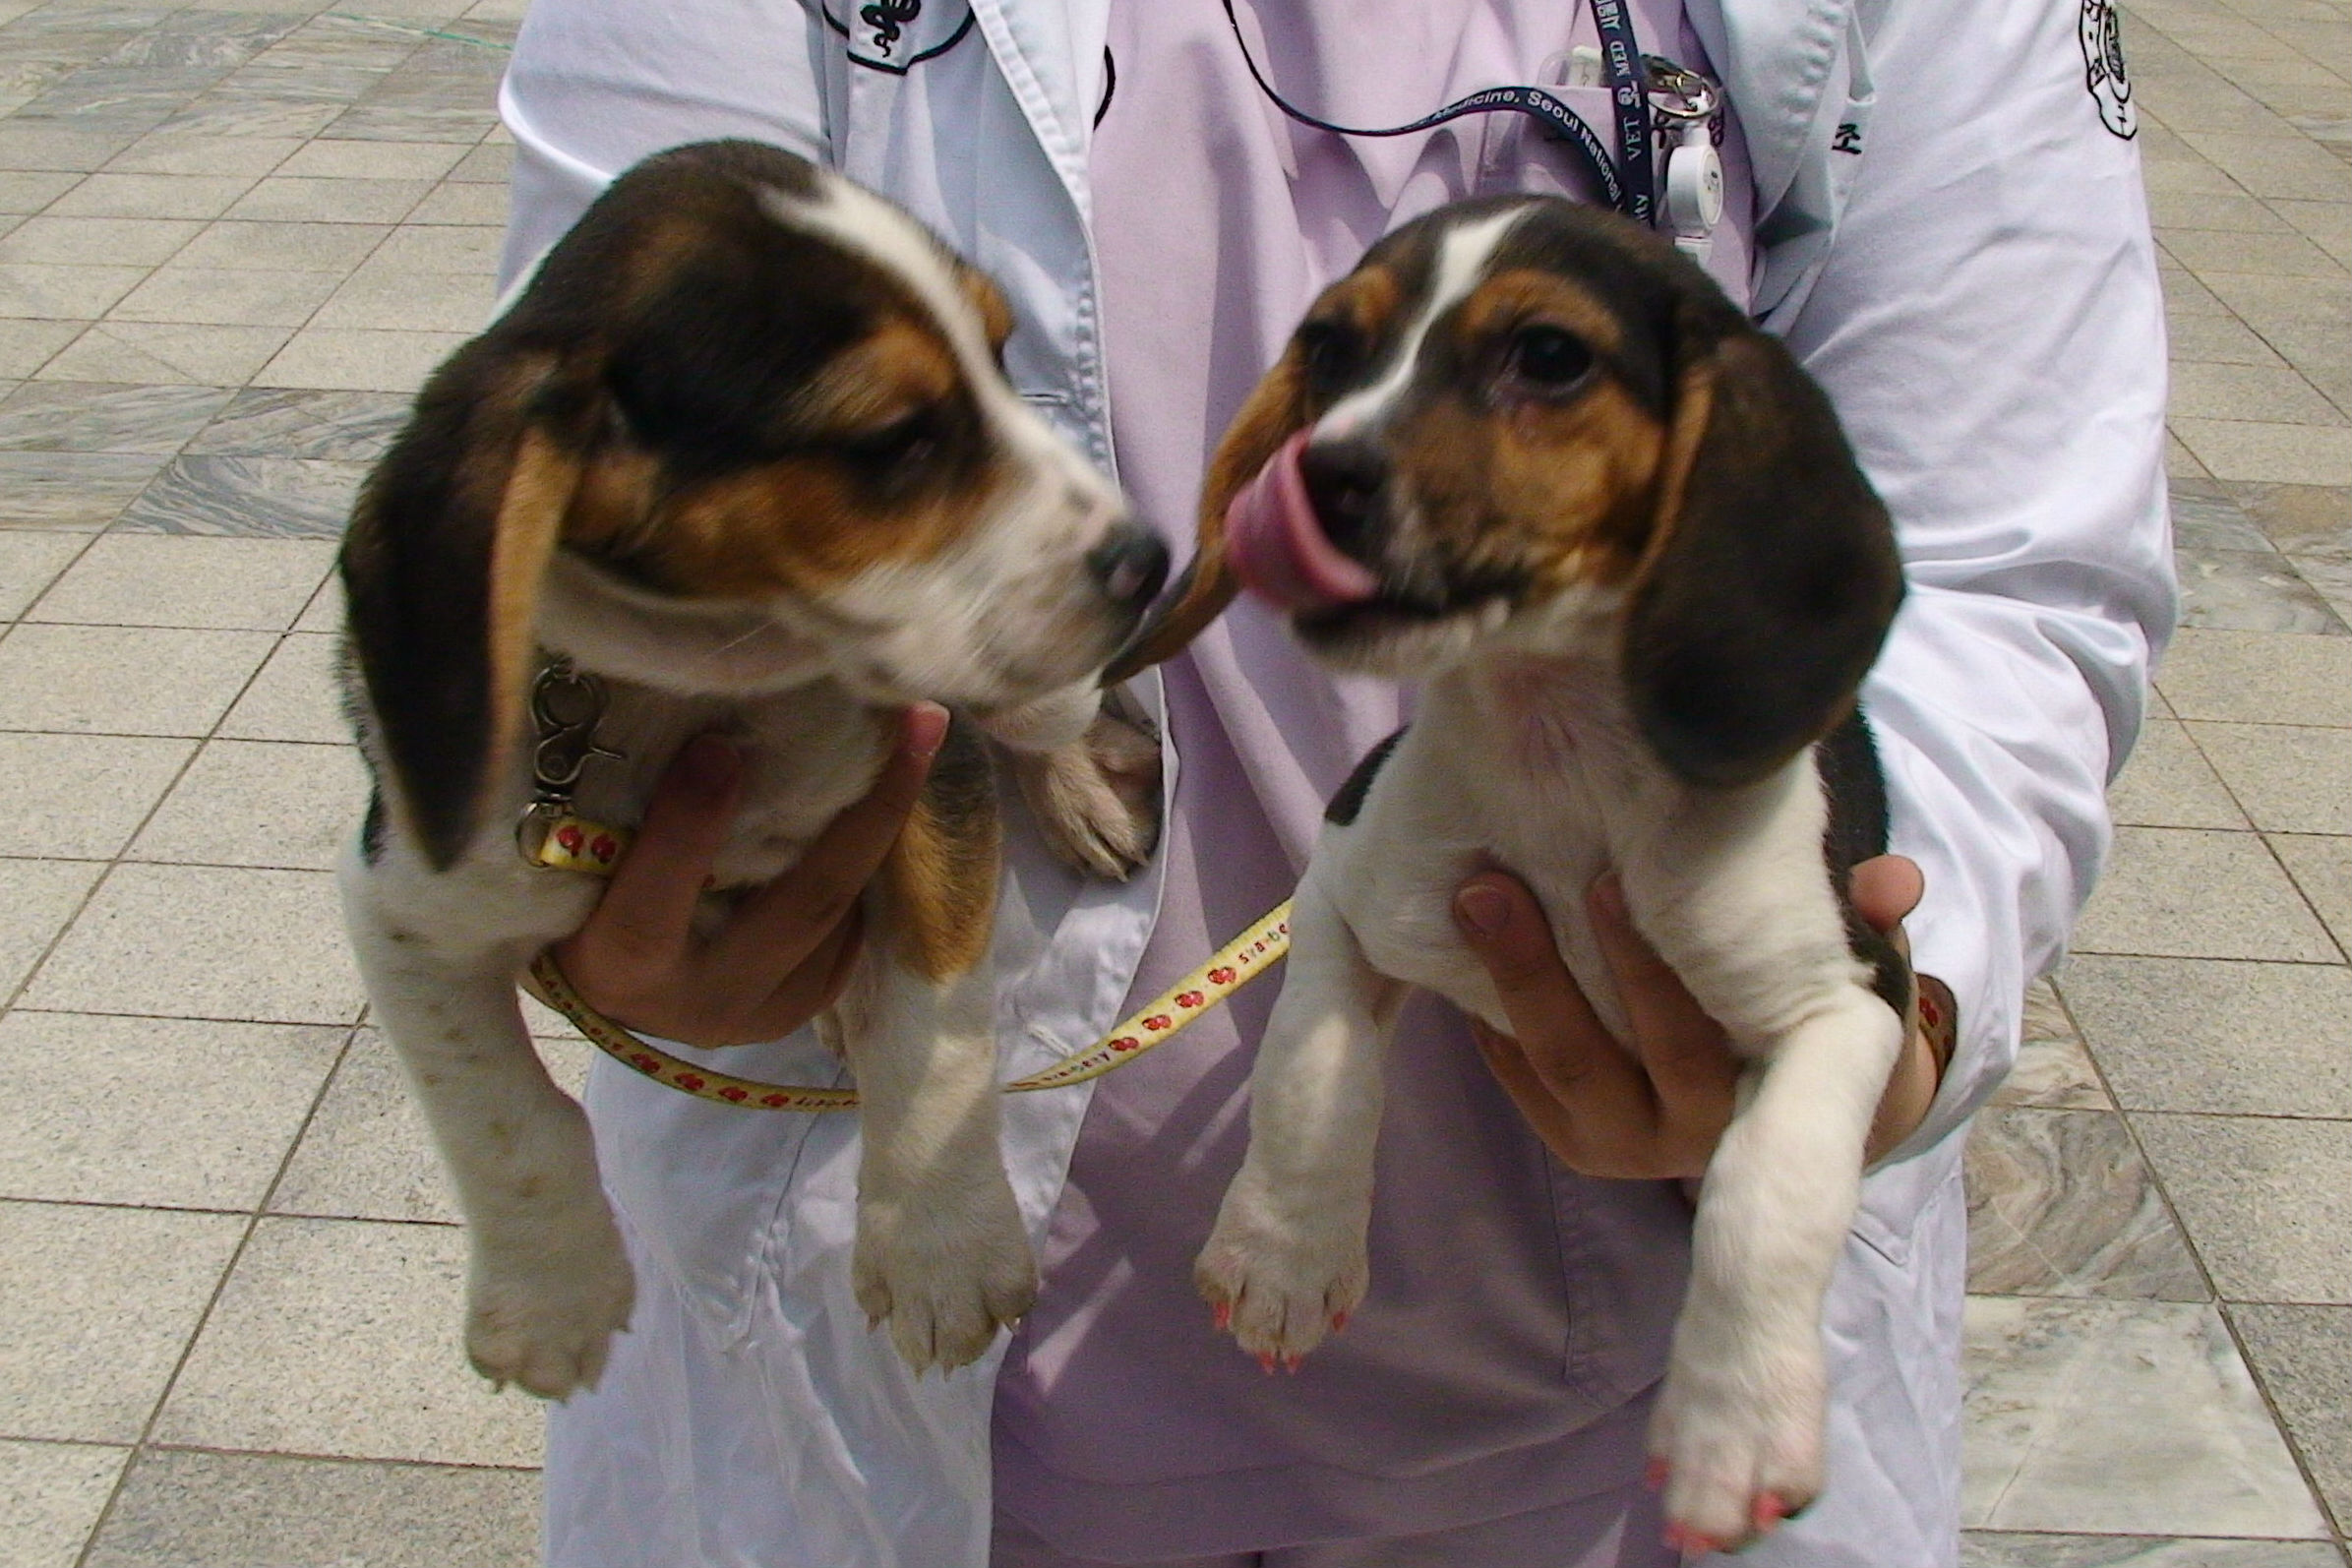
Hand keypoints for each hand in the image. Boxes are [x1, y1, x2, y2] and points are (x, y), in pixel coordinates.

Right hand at [547, 705, 948, 1046]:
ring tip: (915, 742)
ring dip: (882, 827)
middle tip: (916, 721)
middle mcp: (696, 1002)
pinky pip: (848, 930)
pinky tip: (884, 803)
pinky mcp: (796, 1014)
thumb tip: (700, 724)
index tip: (715, 745)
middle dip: (868, 809)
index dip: (686, 830)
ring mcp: (758, 1014)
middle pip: (800, 905)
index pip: (651, 909)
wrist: (611, 996)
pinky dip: (865, 864)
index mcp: (616, 964)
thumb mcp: (576, 858)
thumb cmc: (582, 903)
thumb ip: (629, 806)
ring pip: (839, 914)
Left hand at [1452, 857, 1939, 1179]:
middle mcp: (1680, 1142)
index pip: (1690, 1042)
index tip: (1611, 883)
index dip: (1648, 972)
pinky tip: (1456, 949)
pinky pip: (1516, 1079)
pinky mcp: (1571, 1138)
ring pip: (1550, 1066)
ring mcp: (1618, 1145)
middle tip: (1498, 881)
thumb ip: (1871, 927)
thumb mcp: (1860, 979)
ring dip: (1505, 981)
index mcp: (1753, 1104)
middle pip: (1595, 1055)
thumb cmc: (1820, 1017)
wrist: (1804, 1112)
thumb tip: (1894, 882)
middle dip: (1540, 969)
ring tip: (1472, 898)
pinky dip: (1485, 1017)